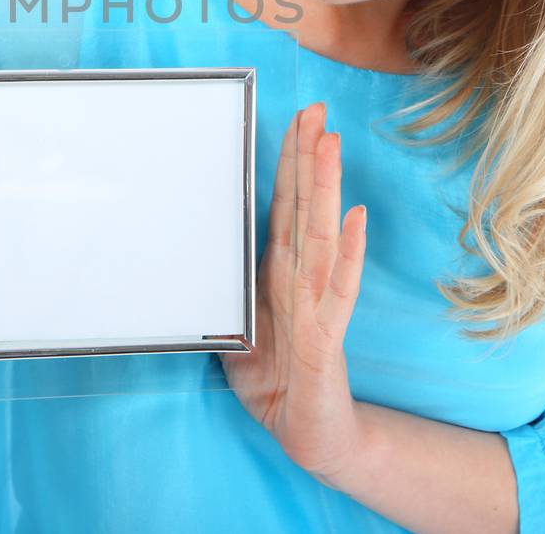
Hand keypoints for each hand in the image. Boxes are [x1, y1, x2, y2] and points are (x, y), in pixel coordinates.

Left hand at [220, 103, 369, 488]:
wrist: (309, 435)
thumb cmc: (275, 380)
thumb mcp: (231, 330)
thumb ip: (220, 294)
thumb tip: (190, 260)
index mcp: (277, 272)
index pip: (285, 206)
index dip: (291, 163)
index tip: (297, 120)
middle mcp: (301, 278)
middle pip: (306, 207)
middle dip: (310, 158)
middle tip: (317, 110)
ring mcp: (318, 302)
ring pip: (322, 235)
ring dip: (327, 188)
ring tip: (331, 144)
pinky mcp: (327, 335)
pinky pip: (337, 290)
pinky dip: (346, 253)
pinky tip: (355, 218)